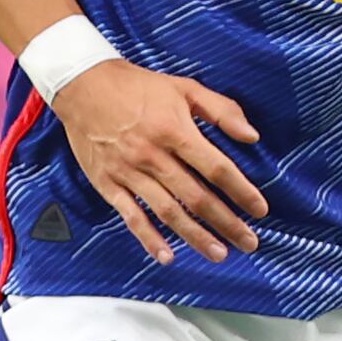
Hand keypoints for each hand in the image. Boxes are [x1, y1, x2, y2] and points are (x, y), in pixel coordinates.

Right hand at [52, 56, 267, 262]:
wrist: (82, 85)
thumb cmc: (136, 86)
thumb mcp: (184, 88)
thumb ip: (221, 110)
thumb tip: (252, 136)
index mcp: (175, 131)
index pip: (216, 168)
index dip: (241, 191)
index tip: (259, 210)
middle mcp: (153, 156)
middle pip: (196, 197)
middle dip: (226, 223)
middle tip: (248, 242)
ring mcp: (129, 172)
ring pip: (168, 211)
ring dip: (195, 236)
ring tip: (218, 253)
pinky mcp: (107, 183)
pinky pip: (131, 215)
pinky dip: (148, 238)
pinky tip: (166, 255)